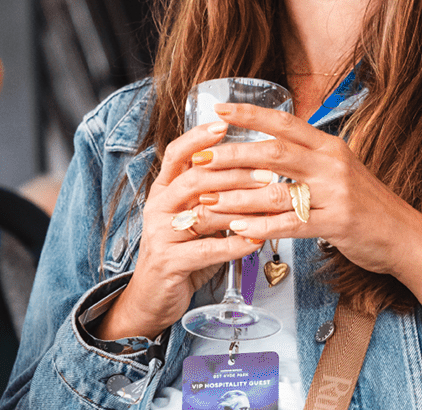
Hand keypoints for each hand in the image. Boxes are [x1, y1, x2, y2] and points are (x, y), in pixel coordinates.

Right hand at [93, 121, 263, 342]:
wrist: (151, 297)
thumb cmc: (180, 253)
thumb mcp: (193, 219)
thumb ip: (213, 197)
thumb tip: (256, 175)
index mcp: (163, 191)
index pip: (175, 154)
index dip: (198, 137)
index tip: (224, 123)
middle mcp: (158, 207)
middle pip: (195, 179)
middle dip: (234, 173)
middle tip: (268, 173)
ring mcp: (160, 234)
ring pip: (203, 213)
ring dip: (241, 208)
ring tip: (270, 205)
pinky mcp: (169, 262)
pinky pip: (206, 249)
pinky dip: (235, 245)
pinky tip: (257, 241)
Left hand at [195, 102, 421, 338]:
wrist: (404, 236)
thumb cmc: (366, 205)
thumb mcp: (340, 170)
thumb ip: (308, 158)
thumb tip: (268, 147)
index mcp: (329, 146)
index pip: (285, 122)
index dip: (250, 115)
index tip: (218, 109)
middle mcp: (332, 164)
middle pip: (274, 152)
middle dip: (233, 154)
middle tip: (201, 158)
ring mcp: (336, 193)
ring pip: (276, 191)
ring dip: (237, 197)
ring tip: (207, 200)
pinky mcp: (337, 223)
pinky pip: (290, 224)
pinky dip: (261, 226)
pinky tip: (237, 228)